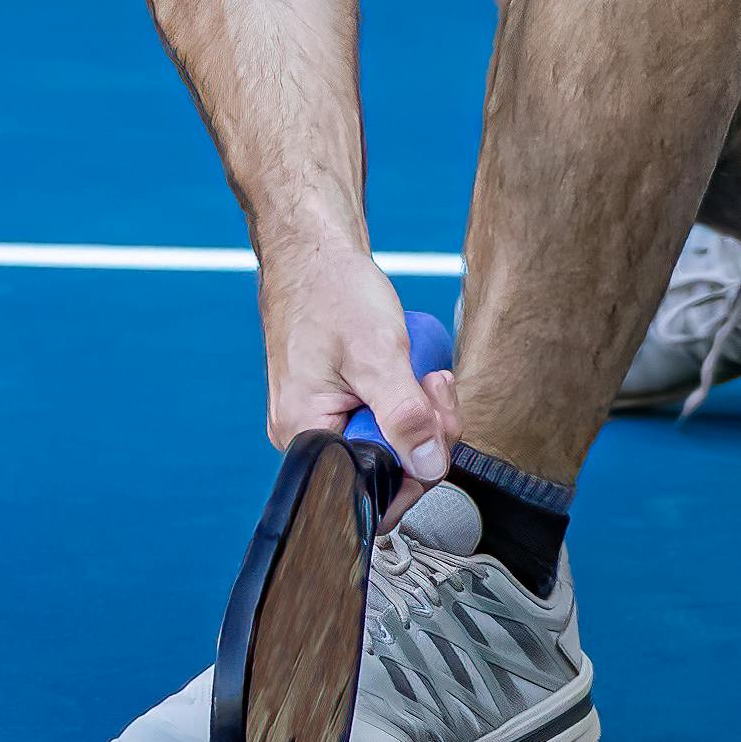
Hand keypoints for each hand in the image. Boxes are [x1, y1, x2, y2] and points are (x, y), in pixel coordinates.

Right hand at [259, 244, 460, 530]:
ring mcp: (323, 419)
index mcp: (306, 433)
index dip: (416, 466)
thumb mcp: (378, 354)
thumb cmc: (331, 292)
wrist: (314, 252)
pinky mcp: (338, 402)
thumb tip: (429, 468)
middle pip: (387, 467)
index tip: (434, 425)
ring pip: (392, 442)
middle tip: (432, 385)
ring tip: (423, 372)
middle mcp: (308, 435)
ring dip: (421, 412)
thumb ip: (405, 416)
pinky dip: (407, 400)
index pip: (373, 489)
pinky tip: (412, 371)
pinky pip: (383, 419)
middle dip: (425, 432)